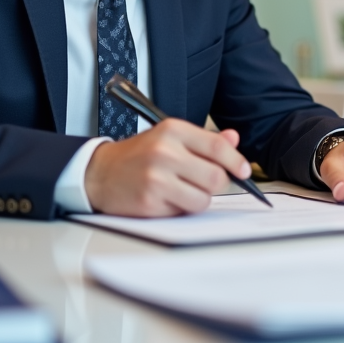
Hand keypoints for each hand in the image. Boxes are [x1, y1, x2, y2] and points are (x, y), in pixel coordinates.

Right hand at [84, 119, 251, 216]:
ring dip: (198, 198)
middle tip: (203, 181)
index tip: (244, 171)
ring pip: (203, 199)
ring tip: (181, 190)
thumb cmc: (139, 155)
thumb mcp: (170, 138)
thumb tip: (233, 139)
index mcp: (173, 130)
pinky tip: (165, 197)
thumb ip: (204, 140)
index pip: (217, 147)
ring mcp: (156, 178)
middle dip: (216, 184)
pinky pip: (182, 212)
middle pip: (215, 177)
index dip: (236, 161)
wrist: (99, 173)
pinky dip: (179, 208)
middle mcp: (165, 152)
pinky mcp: (149, 201)